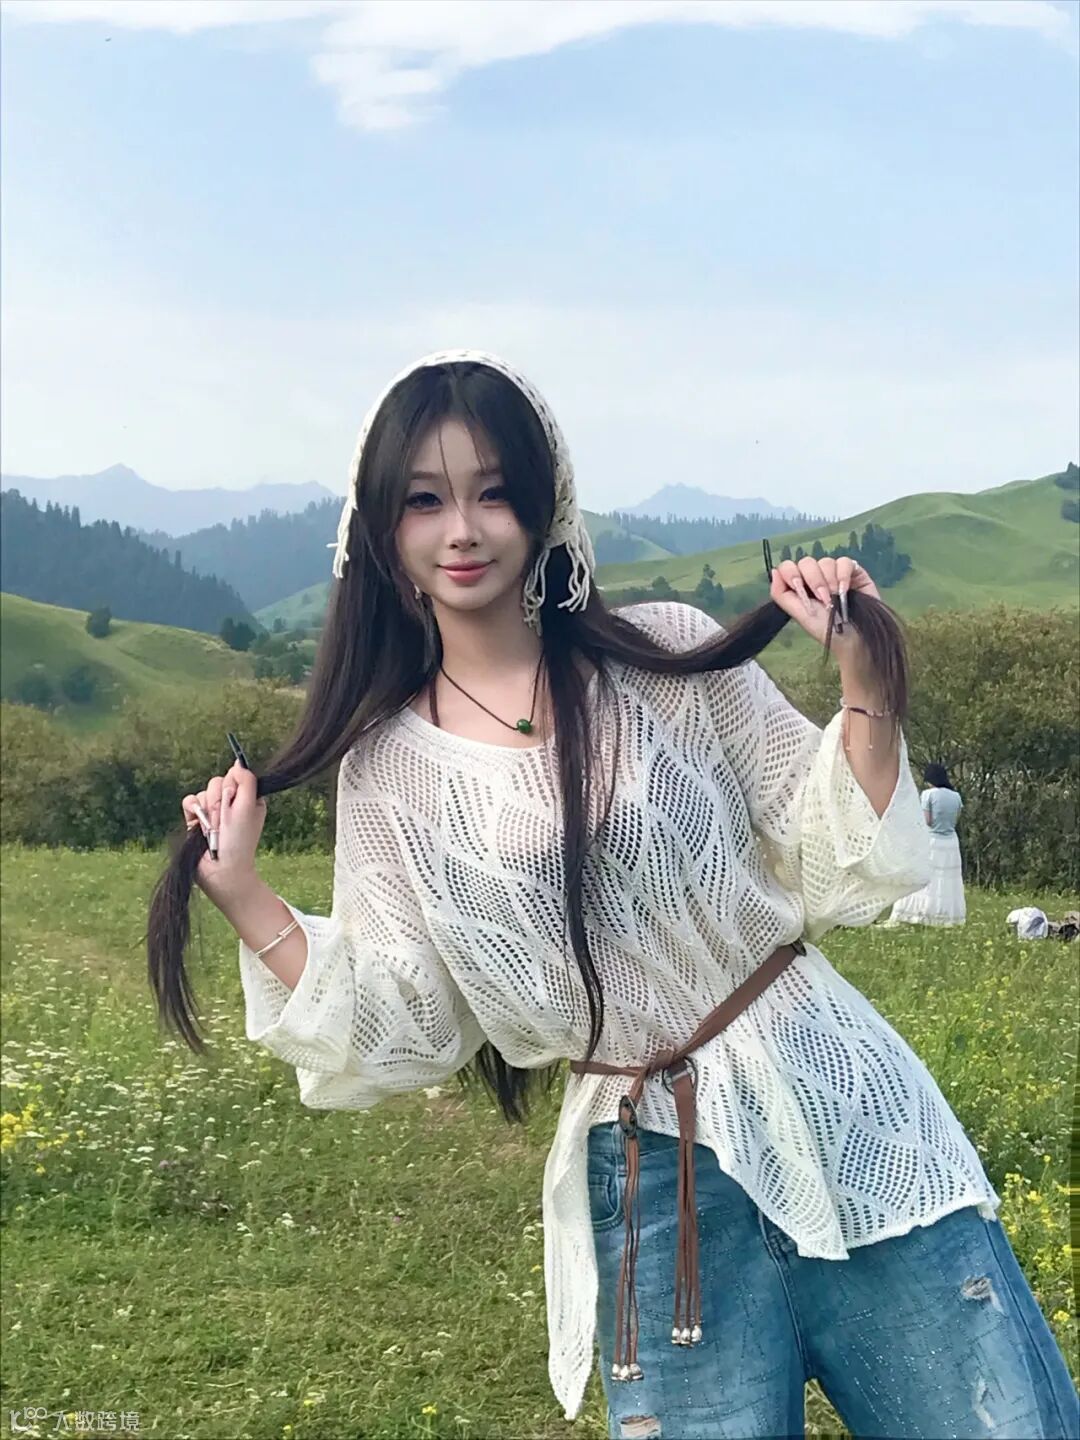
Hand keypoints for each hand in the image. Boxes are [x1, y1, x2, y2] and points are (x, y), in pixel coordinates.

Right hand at [181, 761, 265, 899]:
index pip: (235, 776)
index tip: (235, 801)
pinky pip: (189, 802)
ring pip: (204, 792)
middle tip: (224, 820)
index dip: (233, 786)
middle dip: (219, 800)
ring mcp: (212, 812)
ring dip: (208, 809)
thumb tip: (238, 762)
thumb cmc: (239, 840)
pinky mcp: (195, 820)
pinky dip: (193, 810)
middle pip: (217, 782)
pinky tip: (199, 824)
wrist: (220, 869)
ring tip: (213, 829)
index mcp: (247, 799)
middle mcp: (230, 804)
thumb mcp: (250, 806)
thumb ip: (246, 781)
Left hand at [768, 555, 879, 662]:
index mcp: (800, 586)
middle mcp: (816, 577)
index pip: (788, 567)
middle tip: (823, 599)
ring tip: (836, 598)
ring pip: (825, 561)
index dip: (791, 573)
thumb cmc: (826, 629)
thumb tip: (774, 571)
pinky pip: (844, 561)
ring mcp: (834, 573)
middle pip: (806, 562)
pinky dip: (843, 575)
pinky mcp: (853, 571)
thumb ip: (781, 594)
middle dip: (814, 580)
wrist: (853, 637)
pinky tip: (845, 589)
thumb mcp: (799, 614)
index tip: (798, 587)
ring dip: (829, 581)